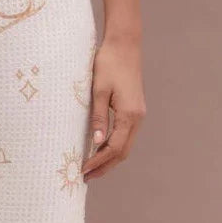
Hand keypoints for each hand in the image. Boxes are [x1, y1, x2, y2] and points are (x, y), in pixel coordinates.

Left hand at [82, 35, 145, 181]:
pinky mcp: (134, 110)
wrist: (124, 44)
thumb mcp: (99, 91)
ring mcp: (138, 114)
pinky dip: (113, 147)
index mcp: (130, 115)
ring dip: (109, 159)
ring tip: (91, 168)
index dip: (99, 161)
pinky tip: (99, 150)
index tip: (83, 170)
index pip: (114, 148)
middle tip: (86, 177)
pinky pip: (125, 135)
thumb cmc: (109, 64)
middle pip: (122, 152)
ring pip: (125, 145)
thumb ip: (98, 117)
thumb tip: (96, 142)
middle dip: (105, 166)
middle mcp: (137, 117)